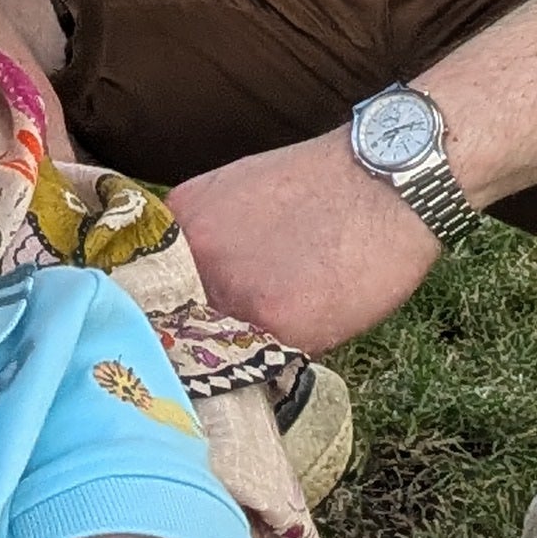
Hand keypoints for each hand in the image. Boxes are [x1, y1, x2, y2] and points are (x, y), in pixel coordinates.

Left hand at [161, 134, 441, 355]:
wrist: (387, 176)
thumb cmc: (324, 180)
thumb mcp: (240, 191)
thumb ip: (208, 239)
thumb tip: (195, 290)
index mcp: (180, 222)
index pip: (150, 290)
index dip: (168, 315)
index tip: (183, 329)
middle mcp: (195, 259)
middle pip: (179, 325)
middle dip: (202, 337)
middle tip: (235, 335)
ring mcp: (232, 293)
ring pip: (222, 349)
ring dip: (244, 351)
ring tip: (282, 323)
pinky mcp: (277, 324)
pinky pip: (266, 361)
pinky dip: (282, 357)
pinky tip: (311, 326)